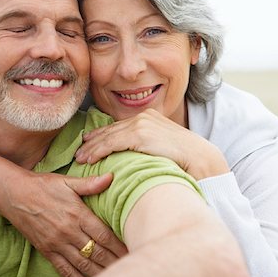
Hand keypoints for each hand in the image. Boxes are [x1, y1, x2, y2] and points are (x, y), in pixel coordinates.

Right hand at [0, 159, 127, 276]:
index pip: (103, 235)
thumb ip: (90, 184)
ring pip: (82, 263)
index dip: (118, 245)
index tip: (131, 250)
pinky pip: (64, 268)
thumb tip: (111, 177)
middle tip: (128, 264)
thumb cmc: (43, 186)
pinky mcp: (47, 250)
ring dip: (100, 270)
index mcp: (77, 215)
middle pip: (96, 252)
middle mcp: (68, 232)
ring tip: (115, 273)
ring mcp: (57, 243)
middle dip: (113, 260)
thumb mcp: (68, 182)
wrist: (13, 195)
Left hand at [75, 108, 228, 179]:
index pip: (120, 126)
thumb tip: (138, 153)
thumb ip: (149, 143)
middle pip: (111, 129)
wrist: (198, 156)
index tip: (90, 142)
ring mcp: (141, 124)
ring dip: (91, 148)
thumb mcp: (164, 144)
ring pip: (108, 136)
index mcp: (149, 117)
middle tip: (80, 151)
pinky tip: (89, 159)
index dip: (103, 134)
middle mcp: (143, 117)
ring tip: (80, 159)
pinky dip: (97, 151)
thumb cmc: (184, 156)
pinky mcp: (139, 135)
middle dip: (93, 140)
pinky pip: (111, 143)